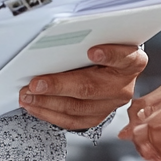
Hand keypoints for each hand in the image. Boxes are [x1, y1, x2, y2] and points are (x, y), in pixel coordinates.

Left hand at [18, 43, 147, 130]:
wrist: (116, 68)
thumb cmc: (107, 48)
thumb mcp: (105, 40)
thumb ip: (90, 40)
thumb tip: (58, 39)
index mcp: (131, 62)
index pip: (125, 58)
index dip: (110, 55)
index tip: (92, 51)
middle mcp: (124, 85)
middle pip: (91, 88)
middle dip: (58, 86)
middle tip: (36, 83)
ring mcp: (111, 105)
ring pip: (77, 108)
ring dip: (47, 103)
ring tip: (28, 96)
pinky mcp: (98, 117)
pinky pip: (72, 121)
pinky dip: (50, 114)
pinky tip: (36, 106)